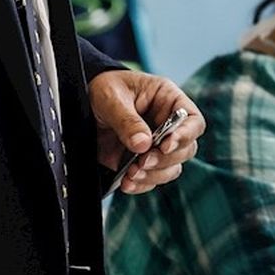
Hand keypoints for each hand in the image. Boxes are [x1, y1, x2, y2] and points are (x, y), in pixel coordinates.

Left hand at [90, 69, 202, 194]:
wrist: (81, 104)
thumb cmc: (103, 89)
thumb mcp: (111, 98)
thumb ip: (127, 121)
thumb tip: (143, 145)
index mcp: (169, 100)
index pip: (193, 120)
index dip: (185, 135)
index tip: (165, 145)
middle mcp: (169, 124)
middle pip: (187, 148)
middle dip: (166, 159)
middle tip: (143, 162)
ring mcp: (157, 145)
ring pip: (173, 167)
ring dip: (155, 175)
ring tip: (132, 174)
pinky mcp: (142, 160)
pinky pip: (152, 178)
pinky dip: (141, 184)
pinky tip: (126, 183)